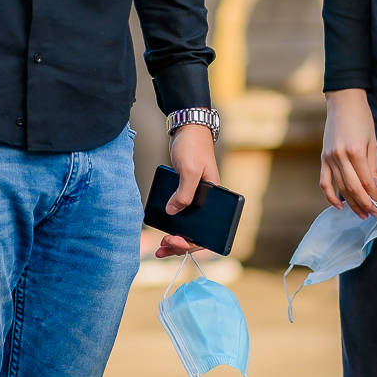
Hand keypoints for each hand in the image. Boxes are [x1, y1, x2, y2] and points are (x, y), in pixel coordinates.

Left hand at [151, 122, 221, 258]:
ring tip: (160, 246)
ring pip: (188, 226)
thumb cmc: (194, 146)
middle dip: (180, 245)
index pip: (209, 231)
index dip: (192, 242)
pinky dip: (172, 224)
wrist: (187, 128)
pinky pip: (181, 214)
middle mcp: (208, 202)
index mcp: (217, 199)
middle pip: (197, 233)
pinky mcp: (185, 192)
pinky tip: (160, 226)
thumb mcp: (190, 170)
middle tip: (162, 248)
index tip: (174, 241)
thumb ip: (184, 193)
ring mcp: (196, 198)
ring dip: (175, 239)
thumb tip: (173, 213)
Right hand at [320, 89, 376, 216]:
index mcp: (356, 151)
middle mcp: (341, 157)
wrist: (343, 102)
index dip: (375, 197)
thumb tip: (376, 188)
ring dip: (351, 204)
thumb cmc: (362, 119)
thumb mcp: (373, 142)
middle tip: (373, 215)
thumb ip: (373, 167)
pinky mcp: (323, 158)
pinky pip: (324, 182)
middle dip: (364, 204)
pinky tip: (338, 206)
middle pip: (353, 189)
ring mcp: (329, 158)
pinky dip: (330, 196)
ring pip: (340, 188)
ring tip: (361, 214)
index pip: (367, 182)